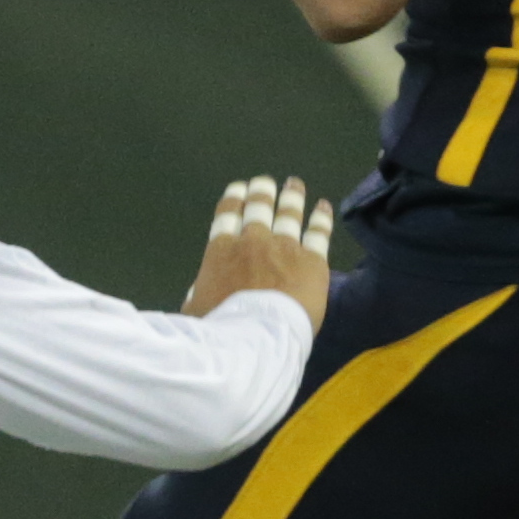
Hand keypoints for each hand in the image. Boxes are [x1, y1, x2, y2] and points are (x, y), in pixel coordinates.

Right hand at [185, 174, 334, 328]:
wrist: (257, 335)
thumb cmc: (220, 327)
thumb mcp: (195, 309)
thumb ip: (199, 294)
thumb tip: (199, 292)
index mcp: (222, 251)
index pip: (227, 215)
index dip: (233, 199)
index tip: (238, 188)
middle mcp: (253, 241)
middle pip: (258, 207)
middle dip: (261, 191)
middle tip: (264, 182)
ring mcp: (284, 247)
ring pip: (288, 214)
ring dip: (291, 196)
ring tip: (294, 184)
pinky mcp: (311, 260)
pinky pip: (318, 233)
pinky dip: (321, 218)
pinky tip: (323, 206)